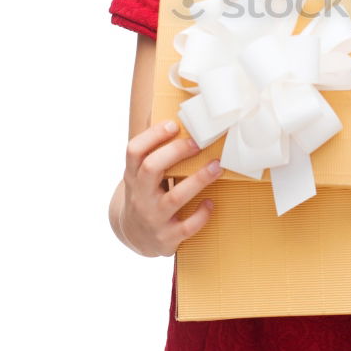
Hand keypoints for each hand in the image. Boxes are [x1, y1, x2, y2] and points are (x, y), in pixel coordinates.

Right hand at [119, 120, 223, 256]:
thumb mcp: (140, 174)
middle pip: (151, 168)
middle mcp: (140, 196)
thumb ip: (152, 151)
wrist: (135, 236)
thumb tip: (168, 113)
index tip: (173, 125)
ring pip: (174, 197)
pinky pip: (186, 227)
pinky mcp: (167, 237)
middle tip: (199, 143)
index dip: (152, 135)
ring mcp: (153, 217)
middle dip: (176, 152)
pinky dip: (200, 215)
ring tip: (217, 166)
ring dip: (198, 180)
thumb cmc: (146, 194)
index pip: (134, 151)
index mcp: (133, 176)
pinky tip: (210, 203)